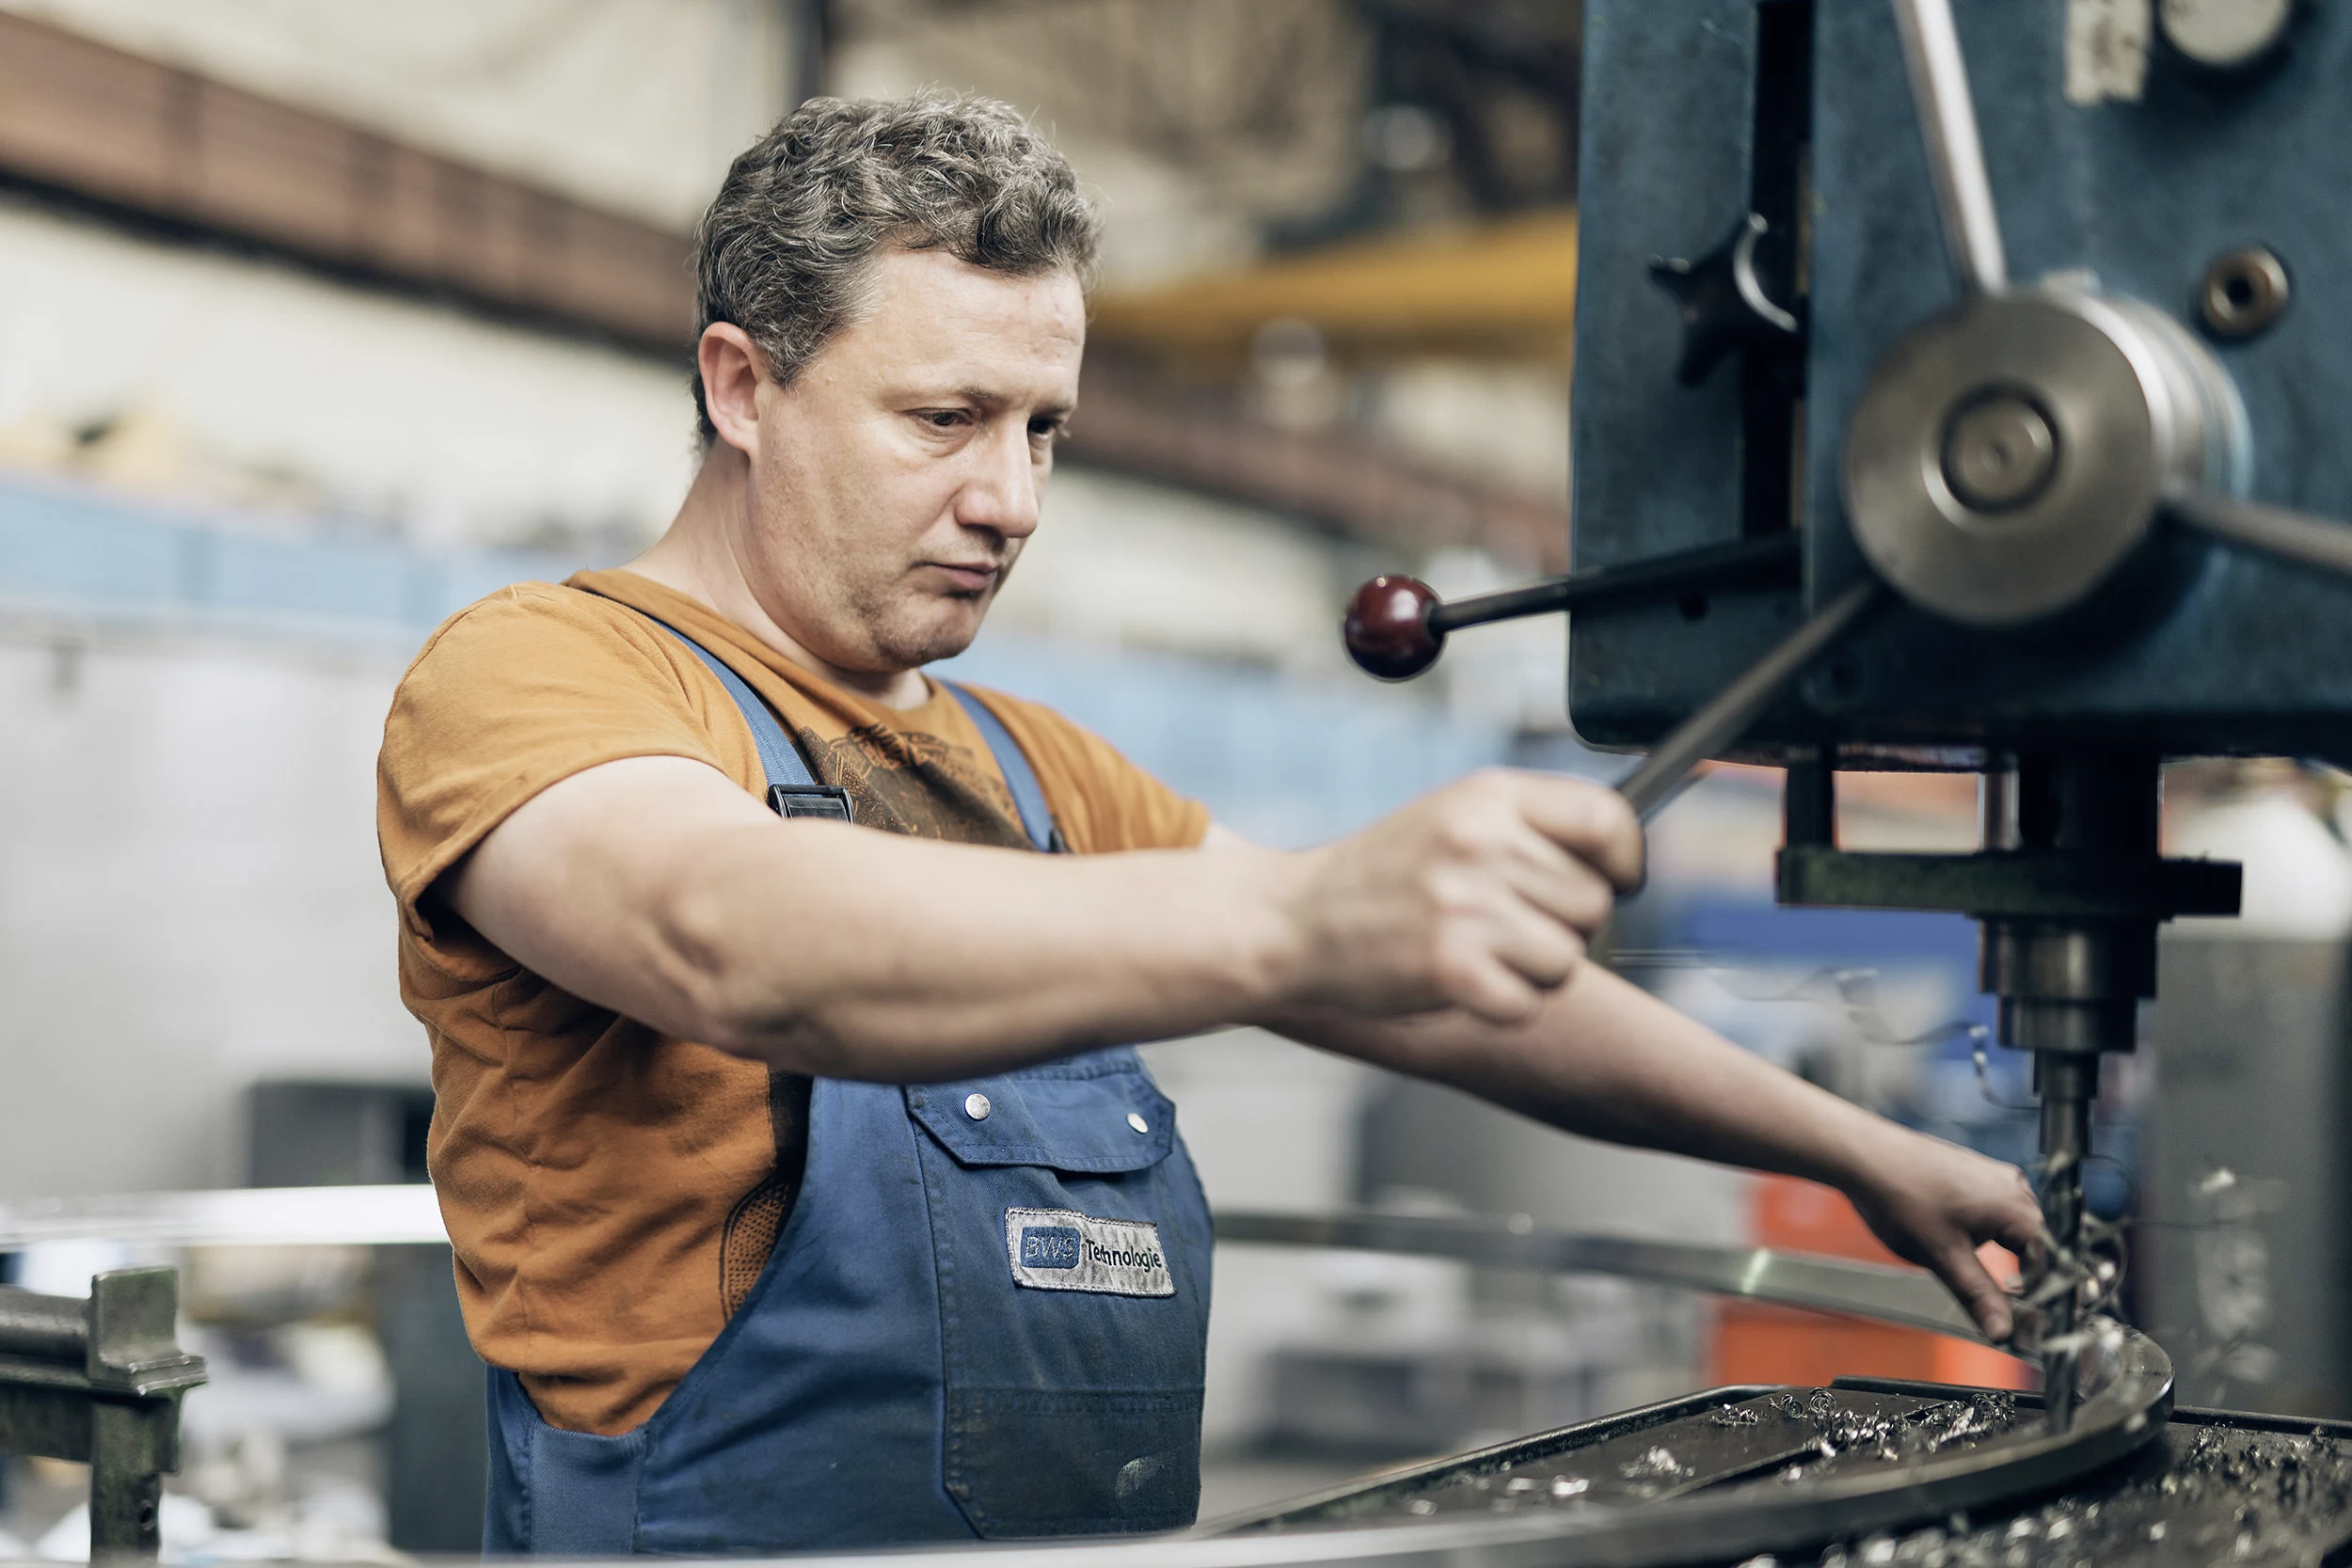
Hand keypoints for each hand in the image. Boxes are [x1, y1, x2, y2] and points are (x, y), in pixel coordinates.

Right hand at [1274, 770, 1643, 1025]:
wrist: (1291, 920)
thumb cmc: (1383, 875)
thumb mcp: (1454, 817)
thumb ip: (1531, 826)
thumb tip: (1625, 859)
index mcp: (1487, 796)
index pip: (1607, 819)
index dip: (1626, 859)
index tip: (1617, 880)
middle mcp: (1480, 843)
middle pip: (1592, 903)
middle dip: (1563, 925)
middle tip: (1505, 925)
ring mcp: (1464, 906)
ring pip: (1566, 959)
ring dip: (1532, 970)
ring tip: (1477, 951)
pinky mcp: (1449, 968)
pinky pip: (1528, 1004)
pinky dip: (1500, 1006)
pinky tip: (1459, 983)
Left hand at [1842, 1128, 2044, 1342]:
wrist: (1864, 1157)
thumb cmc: (1901, 1200)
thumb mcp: (1944, 1258)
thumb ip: (1979, 1296)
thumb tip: (2005, 1333)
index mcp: (2017, 1208)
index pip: (2051, 1263)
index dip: (2039, 1295)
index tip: (2023, 1320)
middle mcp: (2014, 1187)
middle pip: (2036, 1244)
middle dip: (2023, 1275)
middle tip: (1998, 1304)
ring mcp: (1994, 1175)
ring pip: (2014, 1228)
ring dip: (2004, 1254)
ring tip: (1974, 1272)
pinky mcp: (1974, 1172)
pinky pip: (1995, 1210)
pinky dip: (1986, 1233)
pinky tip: (1959, 1241)